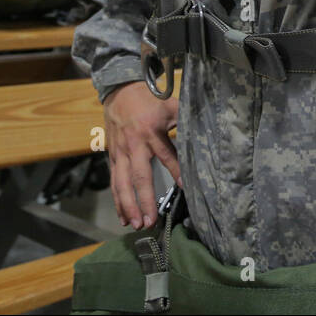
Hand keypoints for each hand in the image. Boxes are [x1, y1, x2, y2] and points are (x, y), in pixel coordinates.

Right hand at [103, 81, 180, 229]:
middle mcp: (134, 145)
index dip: (176, 171)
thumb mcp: (170, 106)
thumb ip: (184, 122)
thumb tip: (203, 140)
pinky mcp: (113, 157)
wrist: (119, 91)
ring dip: (128, 206)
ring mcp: (120, 152)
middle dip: (144, 200)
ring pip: (122, 183)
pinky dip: (117, 201)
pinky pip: (114, 182)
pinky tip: (123, 217)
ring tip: (136, 225)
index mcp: (151, 131)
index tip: (184, 188)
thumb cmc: (149, 101)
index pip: (167, 155)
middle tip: (150, 221)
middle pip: (139, 176)